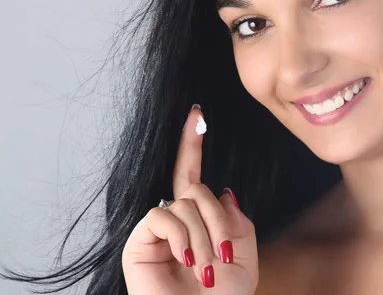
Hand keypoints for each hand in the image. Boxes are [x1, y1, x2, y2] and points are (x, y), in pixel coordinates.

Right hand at [122, 105, 258, 293]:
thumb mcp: (243, 259)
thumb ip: (239, 222)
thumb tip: (224, 191)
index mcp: (198, 223)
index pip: (194, 177)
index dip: (193, 145)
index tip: (197, 115)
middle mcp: (176, 222)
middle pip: (196, 188)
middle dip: (217, 219)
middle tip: (223, 253)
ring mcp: (156, 231)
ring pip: (184, 203)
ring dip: (202, 236)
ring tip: (204, 267)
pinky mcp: (139, 240)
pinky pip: (163, 216)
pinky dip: (180, 236)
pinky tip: (184, 259)